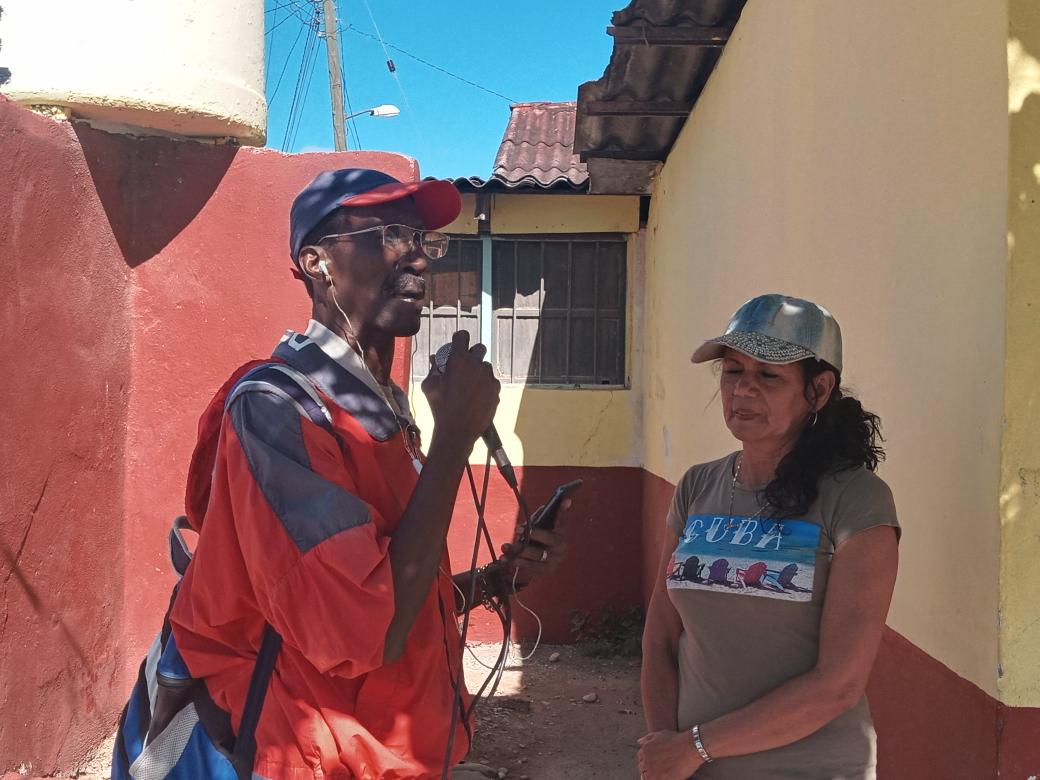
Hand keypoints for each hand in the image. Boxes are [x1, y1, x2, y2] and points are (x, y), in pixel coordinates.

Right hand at [421, 330, 499, 453]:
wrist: (457, 430)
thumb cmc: (440, 407)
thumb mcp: (429, 386)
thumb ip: (434, 369)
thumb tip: (436, 359)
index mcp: (459, 360)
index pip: (463, 336)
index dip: (459, 339)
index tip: (457, 345)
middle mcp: (477, 365)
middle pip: (480, 348)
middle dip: (473, 354)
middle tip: (465, 366)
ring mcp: (489, 378)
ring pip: (486, 368)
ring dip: (479, 373)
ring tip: (469, 388)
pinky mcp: (496, 390)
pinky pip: (491, 383)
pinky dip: (485, 387)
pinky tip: (476, 398)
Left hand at [499, 499, 570, 588]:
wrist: (542, 561)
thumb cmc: (538, 539)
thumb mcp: (538, 527)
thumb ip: (535, 521)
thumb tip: (528, 522)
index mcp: (561, 531)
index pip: (563, 519)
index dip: (564, 510)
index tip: (566, 500)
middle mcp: (562, 545)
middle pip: (550, 539)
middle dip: (533, 533)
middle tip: (517, 528)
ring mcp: (556, 559)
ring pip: (538, 555)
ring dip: (520, 551)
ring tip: (506, 547)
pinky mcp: (547, 570)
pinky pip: (532, 568)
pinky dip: (517, 563)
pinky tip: (505, 560)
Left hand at [637, 730, 701, 779]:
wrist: (689, 747)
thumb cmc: (676, 740)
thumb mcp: (659, 735)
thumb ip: (647, 738)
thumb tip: (639, 742)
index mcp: (644, 751)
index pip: (641, 760)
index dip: (648, 762)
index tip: (655, 763)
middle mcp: (646, 762)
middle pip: (643, 770)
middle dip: (650, 769)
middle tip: (661, 769)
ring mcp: (653, 772)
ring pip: (648, 778)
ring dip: (653, 776)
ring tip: (664, 773)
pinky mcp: (661, 779)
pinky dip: (659, 779)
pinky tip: (668, 776)